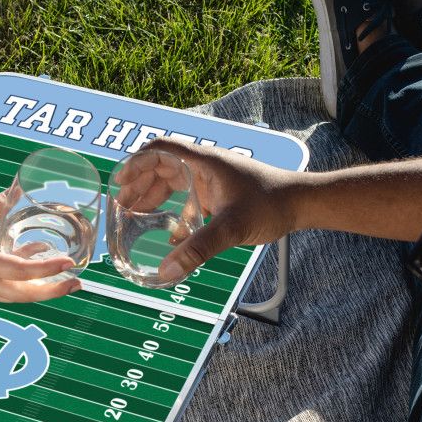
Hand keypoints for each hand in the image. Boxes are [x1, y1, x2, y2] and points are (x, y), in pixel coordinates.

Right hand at [0, 190, 80, 302]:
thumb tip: (17, 191)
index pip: (21, 271)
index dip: (47, 268)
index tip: (69, 262)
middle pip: (26, 295)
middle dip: (55, 290)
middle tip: (78, 282)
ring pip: (18, 297)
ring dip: (42, 290)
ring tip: (64, 278)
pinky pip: (5, 293)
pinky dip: (23, 285)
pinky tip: (30, 266)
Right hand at [137, 139, 301, 281]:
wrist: (302, 203)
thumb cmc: (271, 204)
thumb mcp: (231, 228)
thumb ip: (198, 249)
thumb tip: (166, 271)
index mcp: (203, 162)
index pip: (160, 150)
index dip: (136, 163)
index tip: (120, 182)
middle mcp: (205, 166)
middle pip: (162, 167)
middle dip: (139, 184)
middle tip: (121, 206)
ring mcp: (213, 180)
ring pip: (174, 183)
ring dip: (154, 197)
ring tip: (134, 216)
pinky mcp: (220, 195)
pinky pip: (189, 199)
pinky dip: (175, 213)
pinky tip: (170, 236)